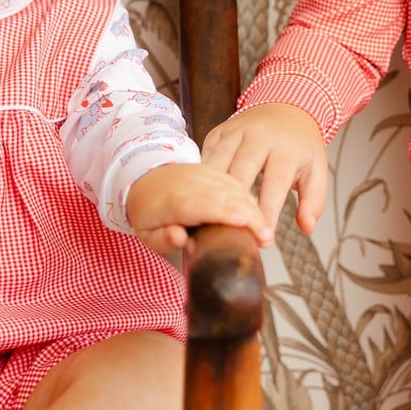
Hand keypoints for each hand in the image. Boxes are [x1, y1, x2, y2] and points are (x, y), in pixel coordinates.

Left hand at [126, 162, 271, 255]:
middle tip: (265, 236)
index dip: (222, 212)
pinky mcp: (212, 170)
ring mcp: (202, 174)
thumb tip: (179, 238)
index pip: (199, 205)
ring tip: (266, 228)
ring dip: (252, 206)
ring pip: (232, 186)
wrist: (144, 179)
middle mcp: (189, 184)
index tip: (243, 221)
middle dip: (247, 213)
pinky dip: (248, 196)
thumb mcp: (146, 234)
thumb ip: (162, 239)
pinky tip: (258, 212)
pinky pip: (234, 180)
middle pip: (222, 196)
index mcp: (171, 201)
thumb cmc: (148, 212)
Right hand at [201, 103, 328, 237]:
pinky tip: (200, 198)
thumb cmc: (300, 146)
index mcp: (285, 148)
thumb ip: (313, 201)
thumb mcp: (317, 170)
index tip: (263, 240)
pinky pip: (206, 155)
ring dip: (213, 192)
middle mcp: (259, 136)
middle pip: (241, 173)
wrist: (286, 108)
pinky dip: (202, 177)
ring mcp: (235, 131)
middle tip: (233, 235)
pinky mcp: (219, 131)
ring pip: (218, 164)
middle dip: (235, 205)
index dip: (267, 213)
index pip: (274, 184)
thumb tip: (306, 227)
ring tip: (213, 220)